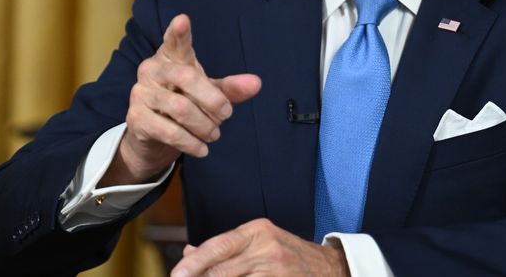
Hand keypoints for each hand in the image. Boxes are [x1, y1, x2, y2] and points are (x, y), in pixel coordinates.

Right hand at [104, 14, 261, 184]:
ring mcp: (140, 93)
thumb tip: (256, 83)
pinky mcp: (136, 118)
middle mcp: (151, 70)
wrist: (153, 139)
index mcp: (170, 57)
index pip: (174, 42)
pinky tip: (202, 149)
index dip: (178, 32)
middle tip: (226, 115)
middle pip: (187, 77)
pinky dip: (191, 143)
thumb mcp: (209, 95)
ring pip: (181, 108)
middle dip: (213, 100)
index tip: (183, 20)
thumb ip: (230, 89)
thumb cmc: (183, 105)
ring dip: (204, 125)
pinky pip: (170, 131)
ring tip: (214, 134)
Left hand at [171, 218, 349, 276]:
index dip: (195, 263)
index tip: (177, 274)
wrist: (329, 268)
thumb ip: (225, 247)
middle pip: (222, 270)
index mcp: (257, 232)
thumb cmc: (288, 254)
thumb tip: (189, 254)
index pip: (219, 245)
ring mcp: (276, 272)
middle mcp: (267, 249)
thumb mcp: (259, 242)